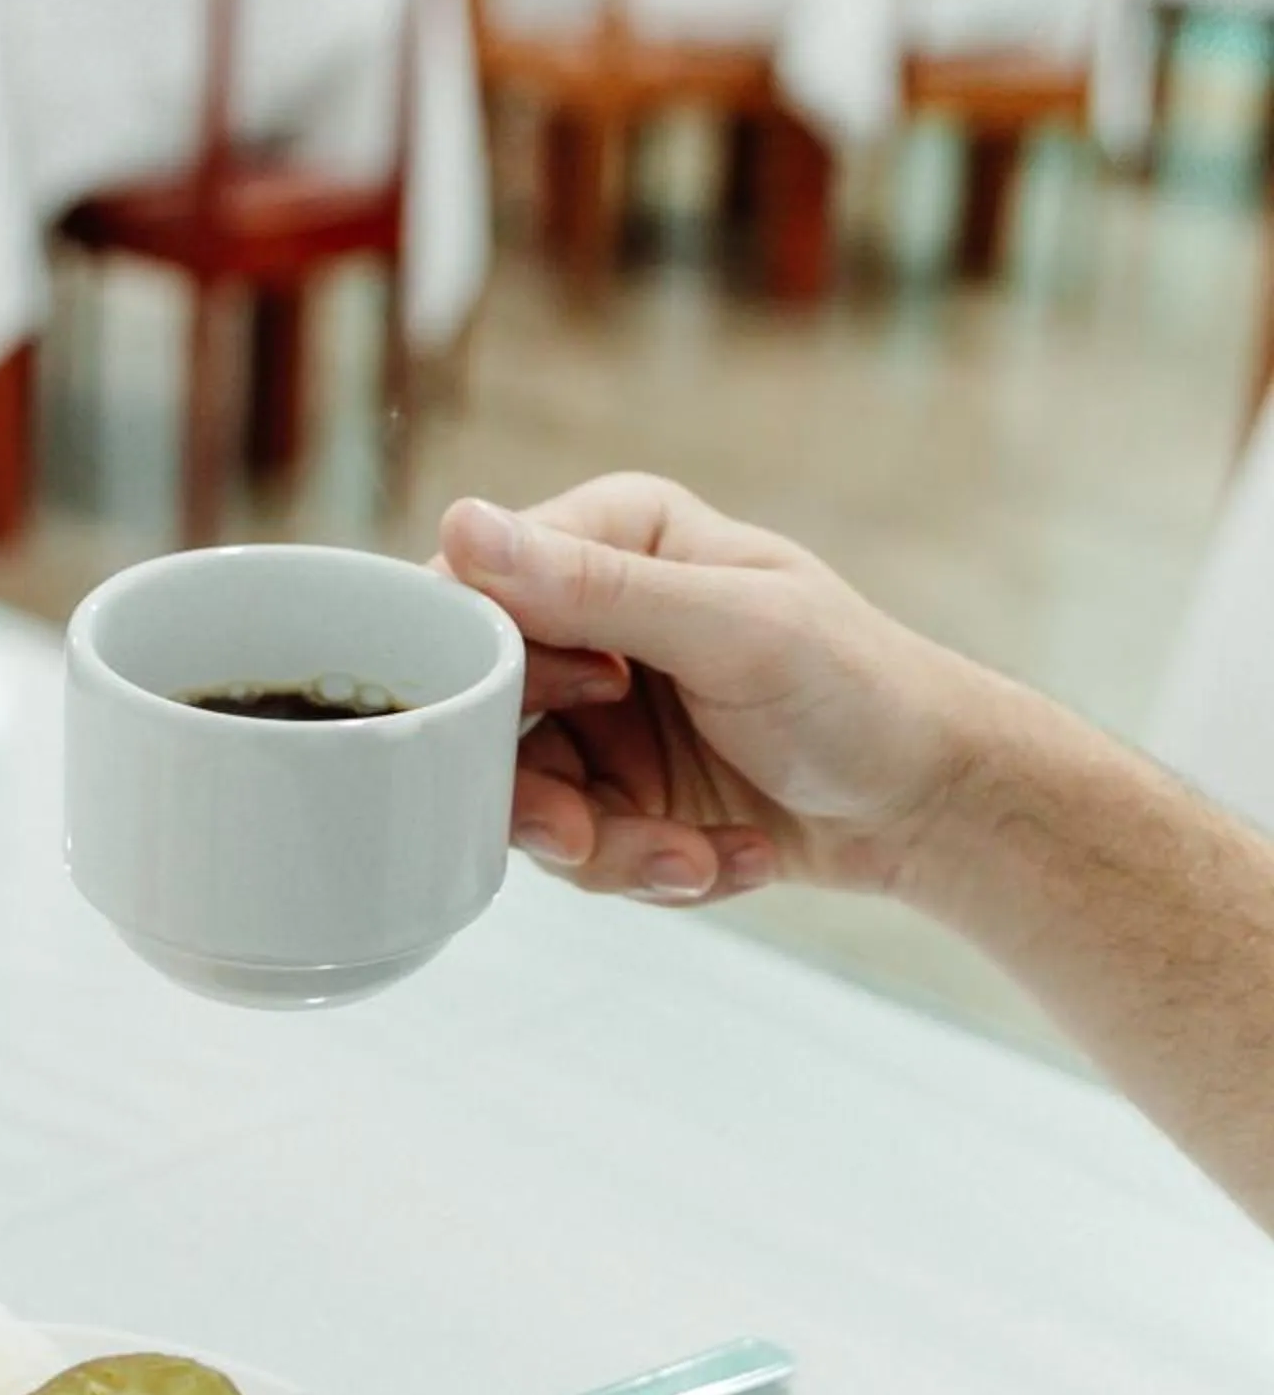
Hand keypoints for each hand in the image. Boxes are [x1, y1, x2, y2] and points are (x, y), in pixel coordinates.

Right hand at [438, 477, 981, 904]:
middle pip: (482, 710)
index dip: (493, 668)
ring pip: (523, 797)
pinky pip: (578, 849)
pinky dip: (651, 867)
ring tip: (695, 860)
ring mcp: (597, 715)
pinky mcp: (615, 794)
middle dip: (541, 792)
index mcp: (610, 538)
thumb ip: (598, 589)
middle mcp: (589, 620)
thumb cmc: (862, 688)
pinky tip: (731, 857)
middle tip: (587, 835)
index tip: (576, 707)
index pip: (474, 592)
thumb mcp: (735, 631)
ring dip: (608, 848)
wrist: (933, 804)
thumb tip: (461, 527)